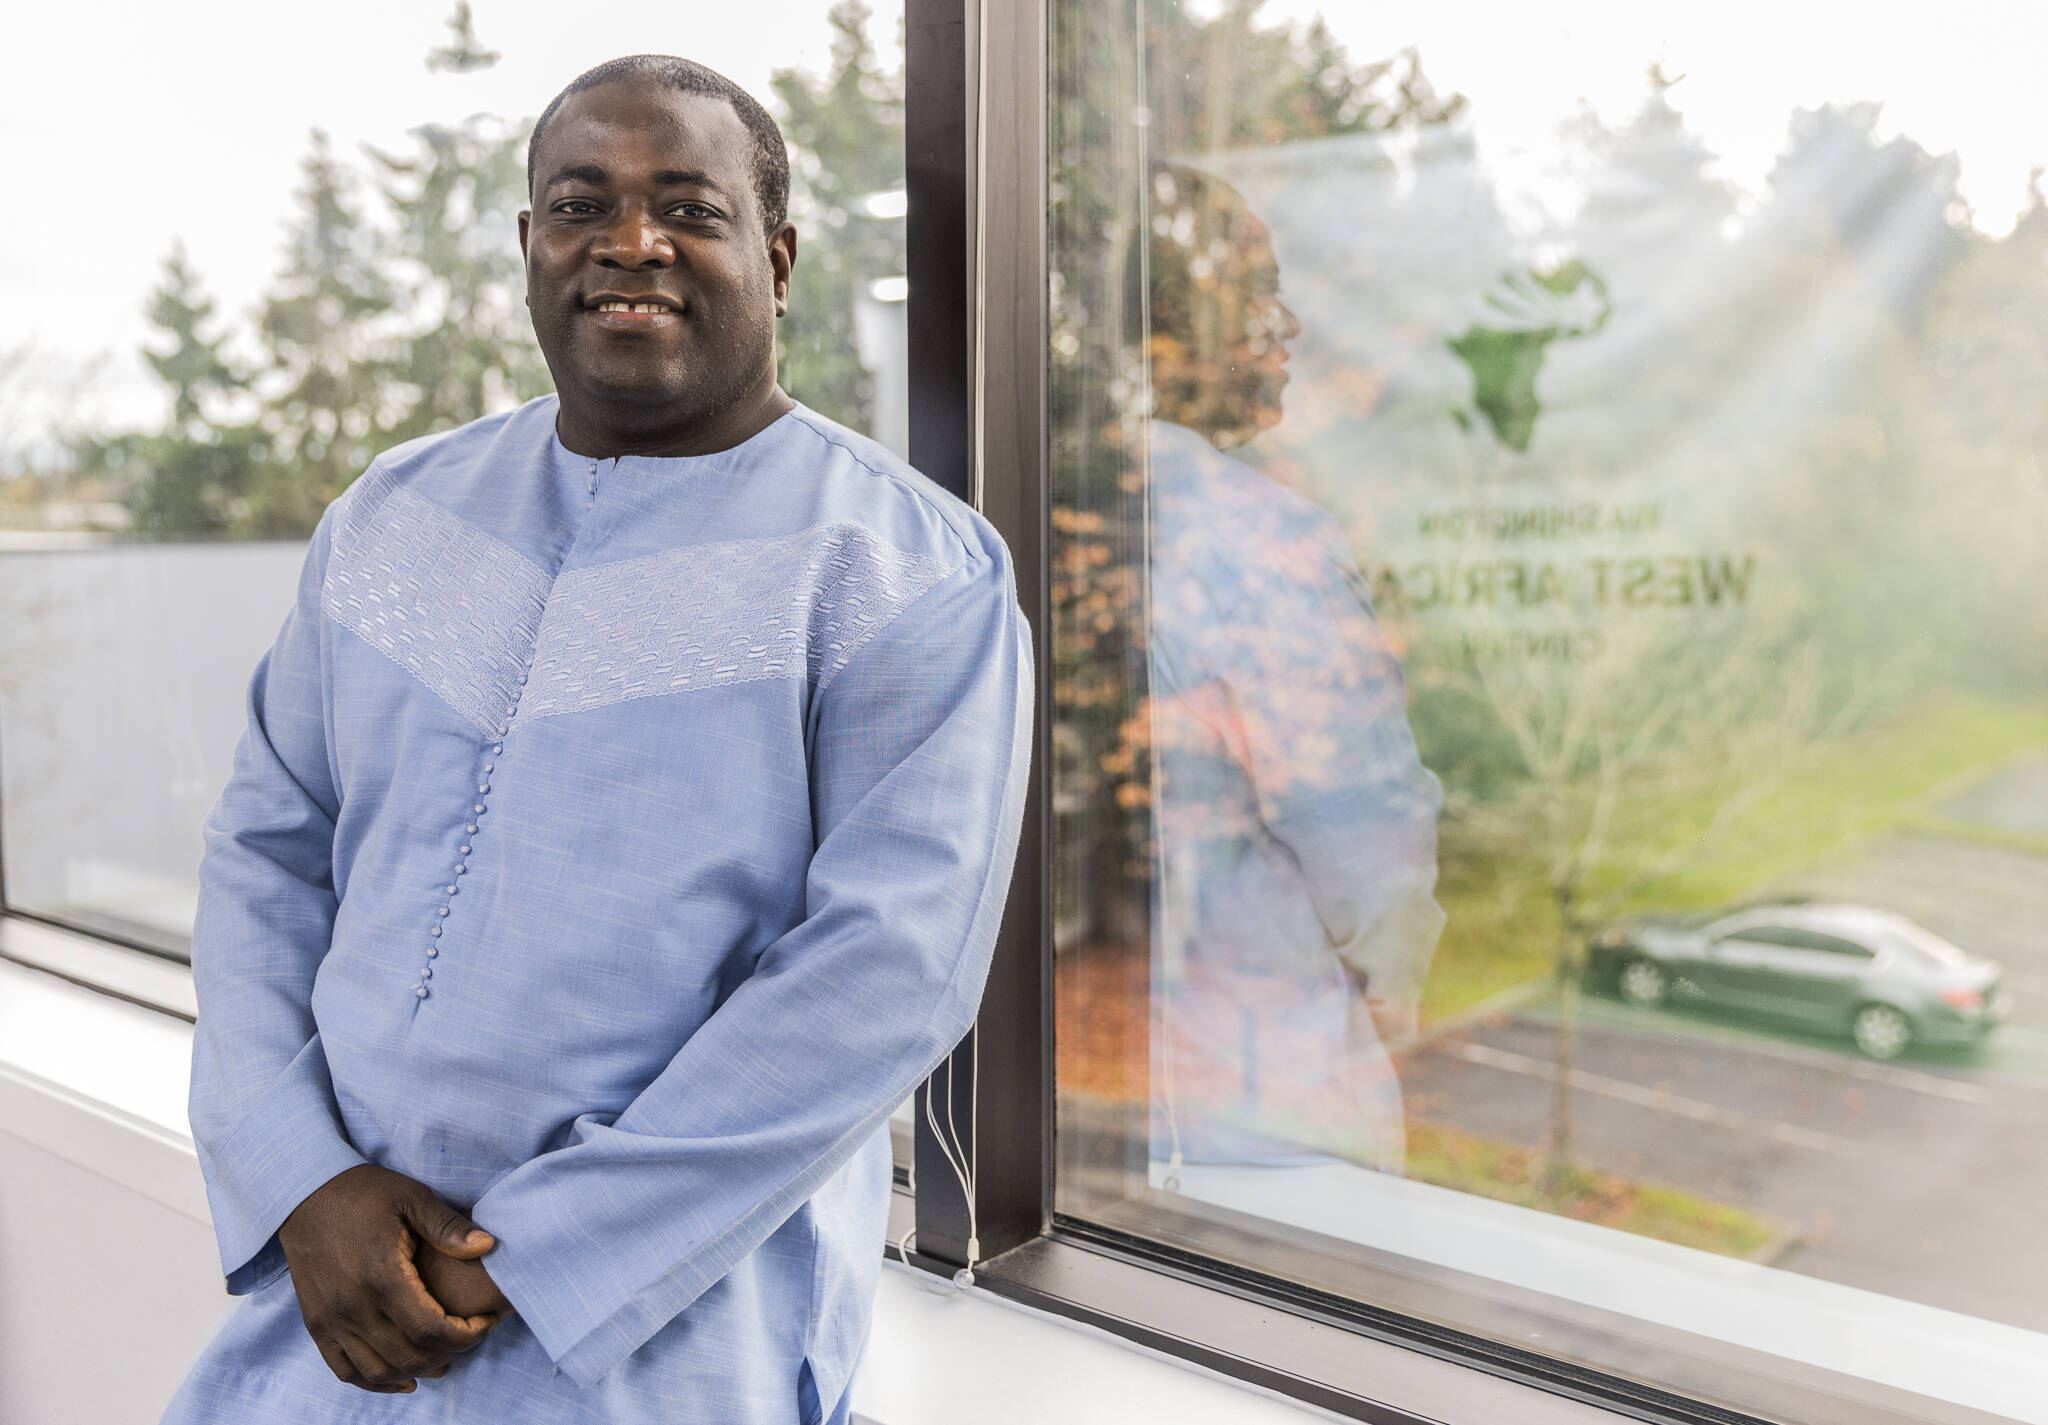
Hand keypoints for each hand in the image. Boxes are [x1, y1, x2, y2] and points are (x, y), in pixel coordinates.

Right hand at [276, 1163, 501, 1392]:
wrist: (304, 1194)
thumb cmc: (363, 1193)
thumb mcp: (411, 1198)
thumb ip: (448, 1227)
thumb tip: (488, 1245)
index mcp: (381, 1276)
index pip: (431, 1330)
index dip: (466, 1336)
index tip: (485, 1322)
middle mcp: (353, 1307)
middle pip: (409, 1357)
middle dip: (449, 1354)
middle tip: (470, 1336)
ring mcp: (331, 1320)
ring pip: (379, 1371)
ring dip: (417, 1372)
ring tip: (444, 1358)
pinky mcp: (316, 1325)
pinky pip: (345, 1371)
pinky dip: (376, 1383)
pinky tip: (402, 1378)